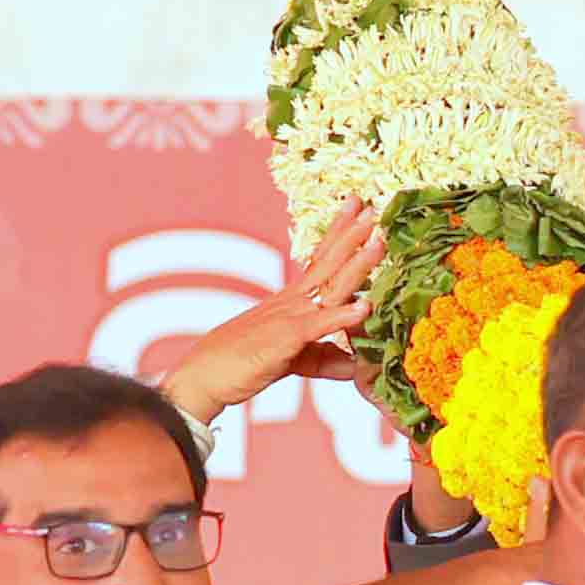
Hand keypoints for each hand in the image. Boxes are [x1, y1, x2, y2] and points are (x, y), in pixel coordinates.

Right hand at [161, 200, 382, 425]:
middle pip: (328, 262)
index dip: (341, 235)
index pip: (322, 260)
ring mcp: (290, 316)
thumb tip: (356, 365)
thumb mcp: (297, 359)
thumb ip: (327, 358)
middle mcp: (294, 302)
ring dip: (356, 264)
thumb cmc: (247, 363)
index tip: (359, 210)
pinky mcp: (285, 340)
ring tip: (378, 241)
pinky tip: (364, 306)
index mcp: (295, 301)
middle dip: (352, 235)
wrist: (206, 376)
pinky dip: (341, 316)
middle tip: (373, 208)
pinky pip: (318, 325)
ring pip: (329, 286)